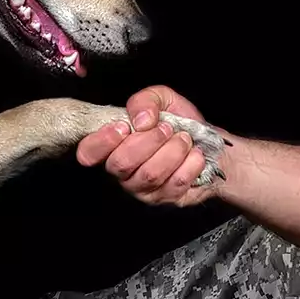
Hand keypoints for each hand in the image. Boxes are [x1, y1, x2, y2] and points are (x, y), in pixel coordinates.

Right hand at [76, 85, 223, 206]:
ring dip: (172, 151)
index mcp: (114, 146)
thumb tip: (141, 120)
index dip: (102, 141)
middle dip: (148, 142)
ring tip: (184, 139)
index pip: (88, 153)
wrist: (211, 145)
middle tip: (167, 129)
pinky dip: (189, 164)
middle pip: (121, 164)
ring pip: (150, 174)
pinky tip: (194, 154)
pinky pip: (174, 184)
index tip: (124, 126)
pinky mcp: (166, 199)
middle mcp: (123, 171)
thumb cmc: (179, 124)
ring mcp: (143, 189)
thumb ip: (146, 100)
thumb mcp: (163, 99)